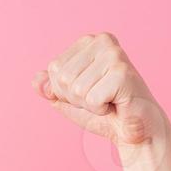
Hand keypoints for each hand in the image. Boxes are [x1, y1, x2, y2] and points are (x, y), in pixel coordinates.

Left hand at [33, 32, 169, 147]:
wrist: (133, 129)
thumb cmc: (102, 111)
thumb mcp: (68, 99)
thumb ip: (49, 88)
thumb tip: (37, 81)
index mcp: (89, 41)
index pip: (54, 68)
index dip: (64, 90)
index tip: (87, 91)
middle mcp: (102, 41)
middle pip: (63, 78)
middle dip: (76, 98)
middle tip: (99, 98)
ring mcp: (114, 55)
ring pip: (76, 89)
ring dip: (89, 104)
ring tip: (108, 100)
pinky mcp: (123, 73)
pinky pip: (91, 99)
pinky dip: (100, 109)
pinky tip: (115, 104)